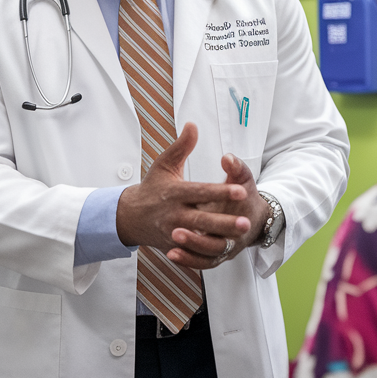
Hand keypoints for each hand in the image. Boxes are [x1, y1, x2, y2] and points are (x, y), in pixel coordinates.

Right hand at [116, 123, 250, 266]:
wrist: (130, 216)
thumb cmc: (151, 188)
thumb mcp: (164, 165)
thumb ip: (181, 147)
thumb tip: (193, 125)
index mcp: (175, 192)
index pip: (200, 192)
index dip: (220, 192)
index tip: (240, 191)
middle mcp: (174, 213)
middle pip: (202, 219)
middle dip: (224, 222)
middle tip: (247, 223)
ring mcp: (174, 231)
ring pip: (199, 238)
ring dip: (220, 238)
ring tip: (241, 236)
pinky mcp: (175, 245)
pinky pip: (192, 251)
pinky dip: (206, 252)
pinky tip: (226, 249)